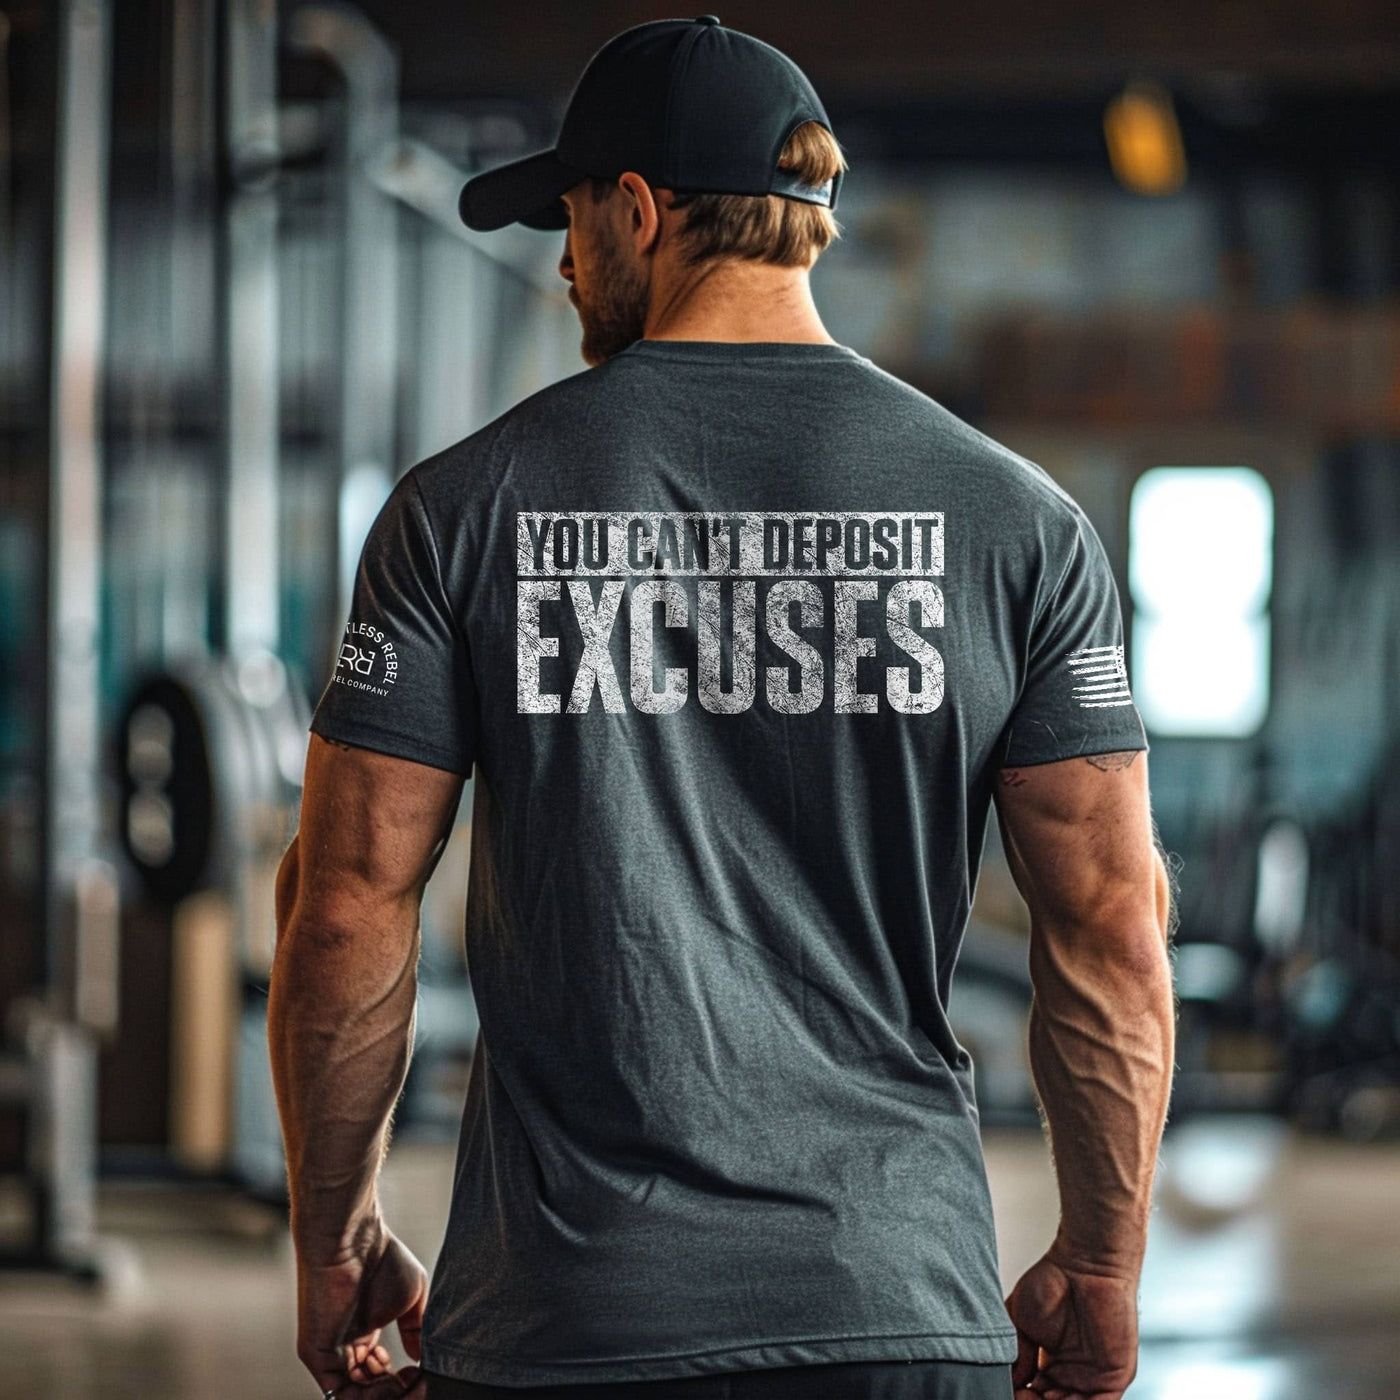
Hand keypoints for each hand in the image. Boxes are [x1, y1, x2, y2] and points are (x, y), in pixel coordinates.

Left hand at [296, 1218, 428, 1397]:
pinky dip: (364, 1394)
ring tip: (399, 1376)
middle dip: (393, 1390)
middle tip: (411, 1378)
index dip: (401, 1380)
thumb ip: (416, 1331)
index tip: (419, 1371)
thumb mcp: (411, 1299)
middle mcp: (345, 1346)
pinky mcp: (317, 1354)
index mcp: (365, 1333)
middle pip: (367, 1389)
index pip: (379, 1374)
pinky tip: (386, 1376)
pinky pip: (337, 1391)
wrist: (354, 1240)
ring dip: (381, 1393)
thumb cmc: (383, 1259)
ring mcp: (329, 1352)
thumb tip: (420, 1359)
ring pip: (353, 1394)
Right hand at [1004, 1248, 1138, 1398]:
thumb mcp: (1020, 1321)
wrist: (1085, 1264)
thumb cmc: (1053, 1281)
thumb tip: (1011, 1383)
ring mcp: (1094, 1378)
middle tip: (1021, 1394)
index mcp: (1050, 1365)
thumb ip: (1017, 1355)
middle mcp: (1072, 1375)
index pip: (1035, 1396)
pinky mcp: (1115, 1378)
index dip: (1021, 1395)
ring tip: (1035, 1396)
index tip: (1009, 1390)